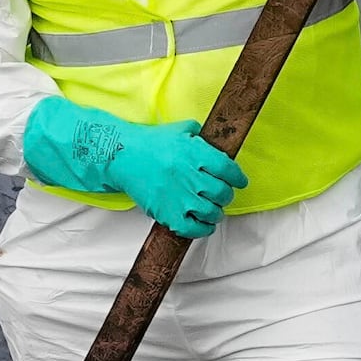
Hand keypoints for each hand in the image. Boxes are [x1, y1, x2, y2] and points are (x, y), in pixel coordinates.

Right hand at [25, 96, 245, 235]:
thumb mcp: (180, 131)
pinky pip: (193, 228)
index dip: (237, 178)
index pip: (228, 169)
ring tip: (212, 210)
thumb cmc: (150, 143)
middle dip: (225, 196)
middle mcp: (189, 175)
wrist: (121, 156)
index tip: (239, 182)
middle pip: (222, 193)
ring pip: (211, 212)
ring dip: (216, 213)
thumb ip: (201, 138)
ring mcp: (178, 196)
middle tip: (222, 196)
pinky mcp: (167, 213)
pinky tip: (204, 225)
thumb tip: (219, 147)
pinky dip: (203, 229)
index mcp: (195, 153)